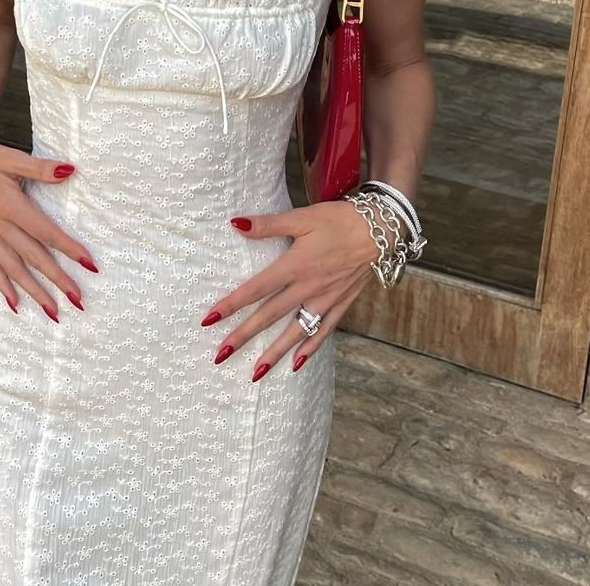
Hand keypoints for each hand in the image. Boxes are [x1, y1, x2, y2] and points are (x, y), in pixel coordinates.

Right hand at [0, 130, 98, 320]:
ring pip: (14, 270)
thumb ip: (40, 168)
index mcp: (10, 205)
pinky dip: (4, 287)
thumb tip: (70, 170)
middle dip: (57, 280)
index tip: (90, 265)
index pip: (46, 233)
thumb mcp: (9, 158)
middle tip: (79, 300)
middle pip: (33, 258)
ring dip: (34, 293)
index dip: (69, 249)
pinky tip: (15, 305)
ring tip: (53, 313)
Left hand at [199, 201, 389, 378]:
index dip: (231, 304)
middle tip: (220, 355)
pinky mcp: (341, 304)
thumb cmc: (338, 220)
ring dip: (274, 353)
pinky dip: (310, 349)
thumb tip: (235, 223)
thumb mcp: (302, 217)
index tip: (209, 319)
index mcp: (294, 266)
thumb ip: (268, 225)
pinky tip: (297, 364)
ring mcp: (325, 300)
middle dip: (243, 336)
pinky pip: (323, 332)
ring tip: (256, 373)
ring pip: (295, 332)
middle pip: (269, 316)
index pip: (255, 289)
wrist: (381, 230)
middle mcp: (308, 288)